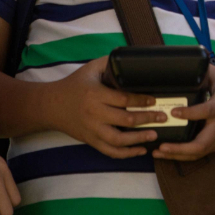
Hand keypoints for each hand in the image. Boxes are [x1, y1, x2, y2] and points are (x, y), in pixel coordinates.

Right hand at [47, 56, 164, 158]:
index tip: (155, 100)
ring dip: (139, 139)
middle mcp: (94, 114)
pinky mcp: (90, 141)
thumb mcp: (90, 68)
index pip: (124, 99)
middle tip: (163, 117)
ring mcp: (92, 130)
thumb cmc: (74, 85)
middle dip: (147, 119)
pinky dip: (126, 154)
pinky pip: (110, 151)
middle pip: (125, 120)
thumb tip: (133, 60)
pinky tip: (140, 150)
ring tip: (154, 135)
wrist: (51, 106)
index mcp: (96, 94)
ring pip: (118, 141)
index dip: (141, 101)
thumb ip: (110, 63)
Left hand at [153, 65, 214, 160]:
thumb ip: (203, 73)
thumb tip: (183, 68)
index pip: (206, 112)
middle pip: (200, 145)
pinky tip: (167, 153)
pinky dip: (182, 155)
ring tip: (158, 152)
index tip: (173, 112)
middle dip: (179, 149)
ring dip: (177, 155)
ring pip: (197, 153)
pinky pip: (198, 154)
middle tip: (161, 146)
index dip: (190, 113)